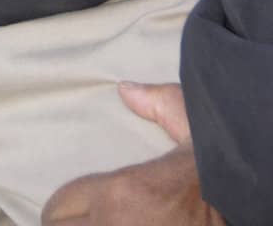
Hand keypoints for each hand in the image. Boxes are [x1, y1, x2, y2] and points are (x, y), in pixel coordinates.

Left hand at [41, 81, 225, 222]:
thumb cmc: (216, 169)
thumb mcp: (192, 125)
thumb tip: (126, 89)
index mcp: (117, 192)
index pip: (57, 208)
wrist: (244, 200)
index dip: (63, 209)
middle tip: (82, 221)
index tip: (74, 211)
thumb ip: (160, 104)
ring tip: (97, 225)